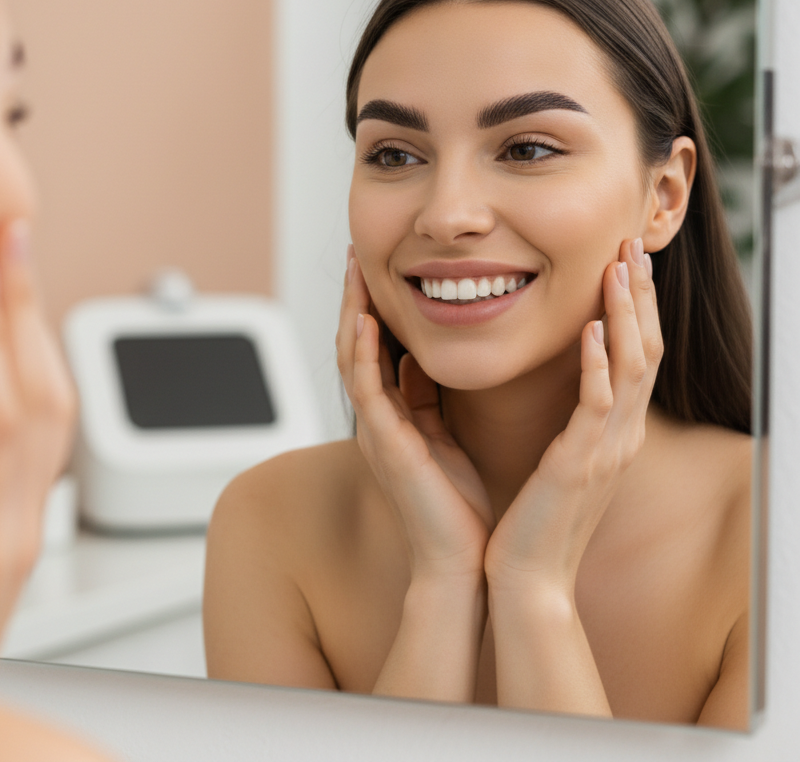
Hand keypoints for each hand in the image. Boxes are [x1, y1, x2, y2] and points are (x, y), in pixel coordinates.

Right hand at [0, 219, 75, 684]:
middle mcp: (17, 527)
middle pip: (40, 397)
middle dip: (27, 309)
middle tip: (14, 237)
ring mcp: (30, 522)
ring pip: (55, 409)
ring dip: (39, 331)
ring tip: (20, 266)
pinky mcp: (27, 522)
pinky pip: (50, 431)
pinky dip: (39, 370)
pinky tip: (21, 338)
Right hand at [337, 249, 493, 584]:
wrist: (461, 559)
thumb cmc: (458, 503)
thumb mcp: (442, 434)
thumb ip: (427, 396)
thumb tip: (422, 357)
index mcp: (391, 415)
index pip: (372, 348)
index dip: (370, 305)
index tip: (376, 266)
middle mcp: (376, 419)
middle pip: (353, 344)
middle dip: (353, 297)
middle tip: (356, 253)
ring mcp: (376, 430)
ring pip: (351, 359)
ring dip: (351, 312)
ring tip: (355, 271)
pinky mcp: (386, 445)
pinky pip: (367, 390)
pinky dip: (364, 353)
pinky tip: (366, 320)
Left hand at [484, 238, 660, 598]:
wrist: (526, 577)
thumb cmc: (536, 517)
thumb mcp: (563, 457)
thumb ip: (571, 417)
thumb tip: (567, 377)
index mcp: (612, 430)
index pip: (635, 354)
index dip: (634, 306)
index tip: (625, 261)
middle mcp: (620, 435)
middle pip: (646, 349)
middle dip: (641, 295)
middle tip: (634, 245)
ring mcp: (607, 449)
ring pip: (633, 367)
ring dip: (627, 314)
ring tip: (620, 268)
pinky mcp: (580, 464)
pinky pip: (598, 405)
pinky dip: (600, 365)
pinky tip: (594, 330)